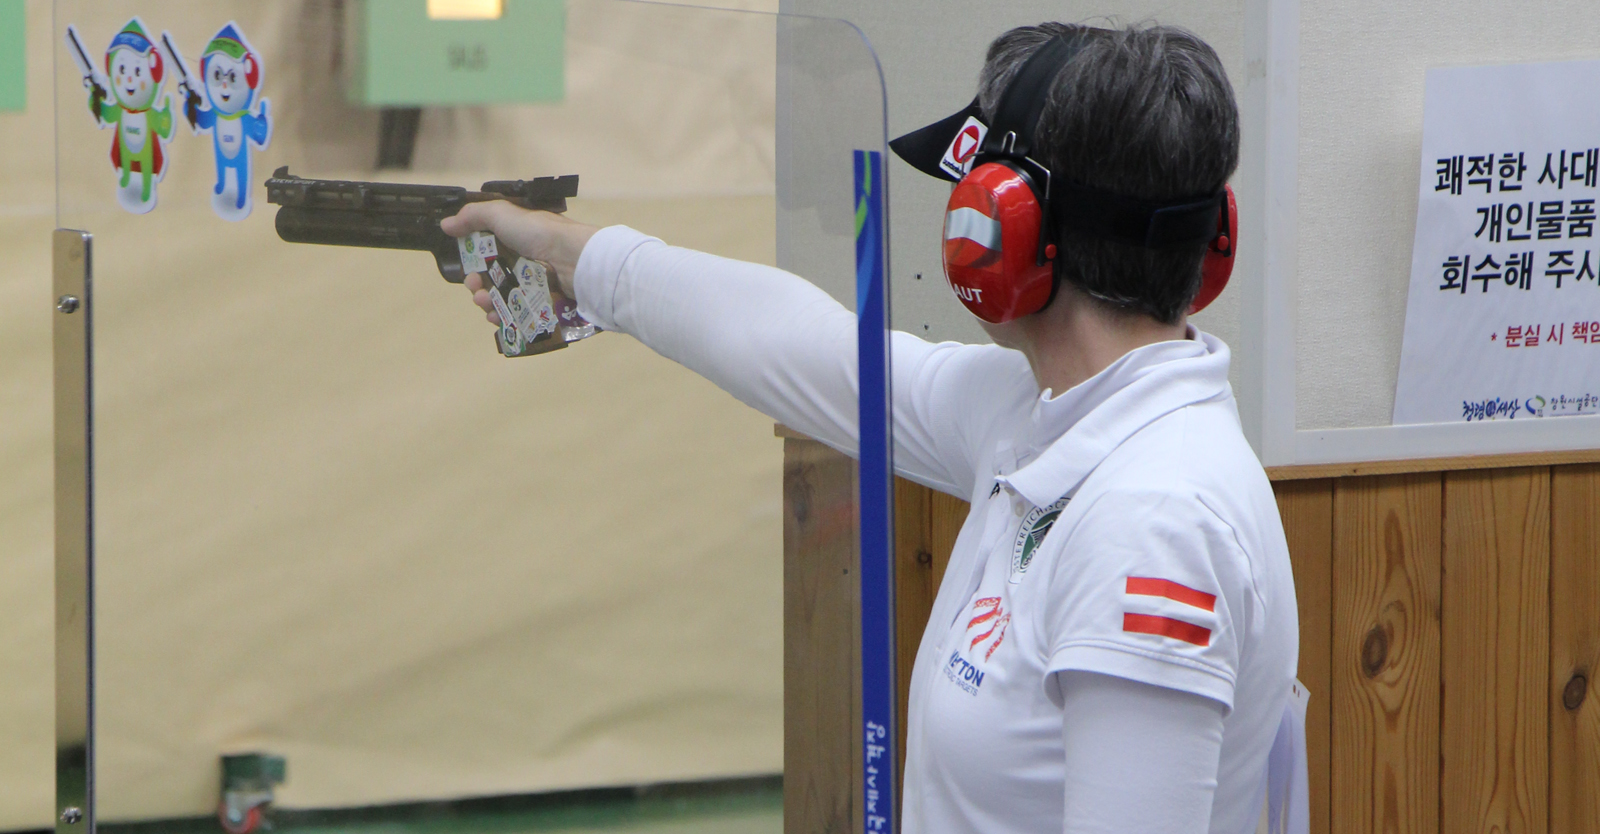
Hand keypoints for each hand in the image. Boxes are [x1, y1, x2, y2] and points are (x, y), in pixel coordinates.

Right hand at [440, 201, 597, 325]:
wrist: (574, 260)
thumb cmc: (538, 234)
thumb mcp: (502, 214)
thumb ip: (473, 216)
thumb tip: (446, 224)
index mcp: (517, 239)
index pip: (489, 253)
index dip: (474, 261)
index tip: (465, 267)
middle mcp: (526, 261)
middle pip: (493, 278)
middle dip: (476, 285)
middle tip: (474, 287)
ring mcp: (535, 285)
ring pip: (502, 298)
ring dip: (486, 302)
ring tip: (484, 303)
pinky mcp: (543, 304)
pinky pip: (518, 314)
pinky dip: (503, 317)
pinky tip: (496, 318)